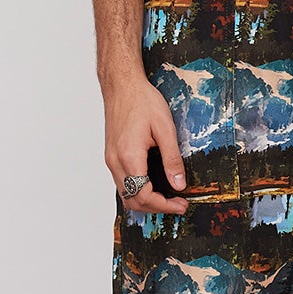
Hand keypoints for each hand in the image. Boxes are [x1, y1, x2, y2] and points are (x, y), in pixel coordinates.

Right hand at [105, 76, 189, 215]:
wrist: (122, 86)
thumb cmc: (142, 101)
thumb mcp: (165, 128)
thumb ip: (172, 159)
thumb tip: (178, 184)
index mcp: (129, 156)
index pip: (144, 195)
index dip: (164, 205)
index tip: (181, 205)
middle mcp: (115, 162)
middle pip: (133, 200)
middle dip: (156, 207)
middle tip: (178, 204)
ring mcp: (111, 159)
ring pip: (125, 194)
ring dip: (146, 201)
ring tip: (167, 198)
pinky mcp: (111, 155)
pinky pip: (122, 183)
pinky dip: (137, 191)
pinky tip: (153, 186)